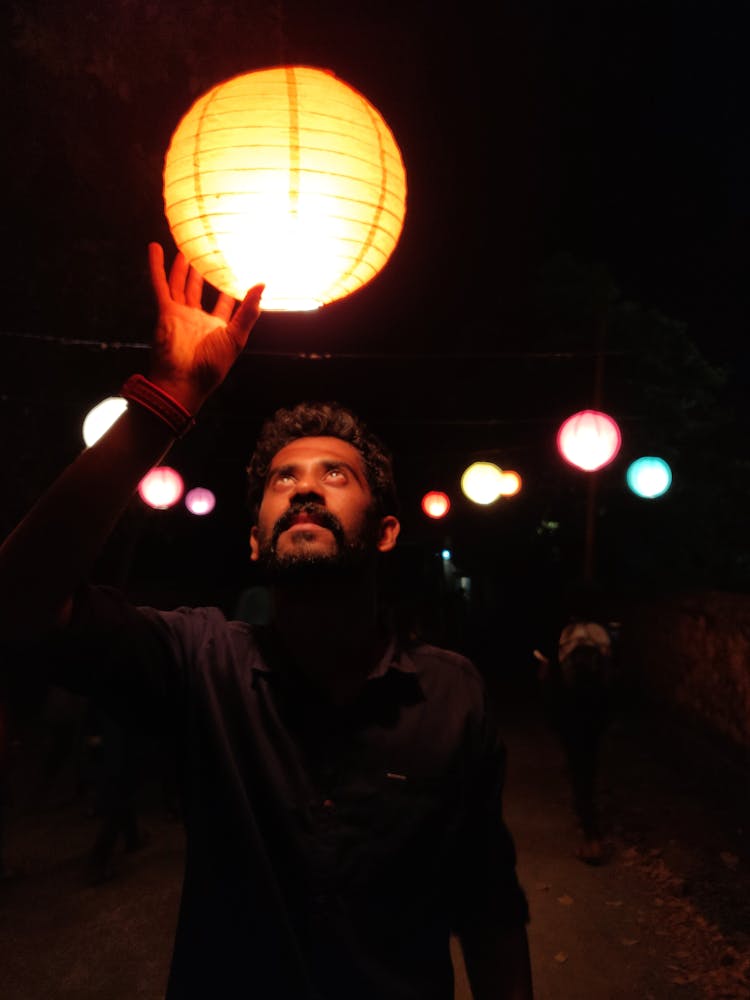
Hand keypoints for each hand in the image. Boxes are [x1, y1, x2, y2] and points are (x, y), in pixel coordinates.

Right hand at [147, 243, 263, 411]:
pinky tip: (155, 249)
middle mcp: (197, 319)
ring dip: (180, 267)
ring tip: (184, 249)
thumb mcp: (236, 336)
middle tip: (204, 253)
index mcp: (217, 327)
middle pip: (199, 290)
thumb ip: (249, 311)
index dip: (230, 288)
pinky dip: (157, 266)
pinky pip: (160, 284)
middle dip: (201, 273)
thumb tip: (262, 285)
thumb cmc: (212, 365)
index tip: (234, 270)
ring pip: (179, 284)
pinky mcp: (165, 311)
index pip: (226, 302)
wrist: (183, 380)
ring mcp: (180, 315)